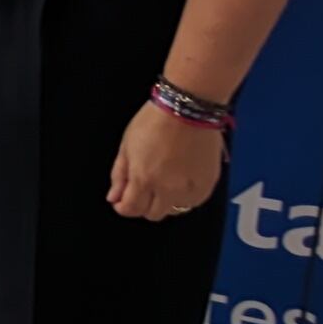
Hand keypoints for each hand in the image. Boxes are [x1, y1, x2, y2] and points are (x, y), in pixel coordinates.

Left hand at [109, 99, 224, 220]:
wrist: (187, 109)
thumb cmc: (155, 121)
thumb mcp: (126, 146)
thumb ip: (119, 175)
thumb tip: (114, 198)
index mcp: (144, 179)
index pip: (131, 209)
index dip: (124, 207)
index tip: (123, 201)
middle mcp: (168, 189)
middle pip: (153, 214)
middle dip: (144, 205)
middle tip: (143, 190)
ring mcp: (190, 188)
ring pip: (175, 211)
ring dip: (166, 203)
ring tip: (164, 184)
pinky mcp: (208, 184)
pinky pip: (194, 203)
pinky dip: (186, 198)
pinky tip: (181, 182)